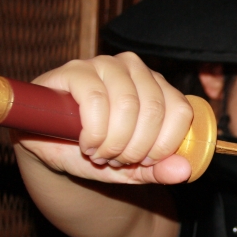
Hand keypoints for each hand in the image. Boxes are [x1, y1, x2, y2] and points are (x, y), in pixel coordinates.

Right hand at [13, 52, 192, 184]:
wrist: (53, 147)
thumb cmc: (100, 150)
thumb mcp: (133, 168)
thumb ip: (159, 170)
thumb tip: (182, 171)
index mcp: (159, 87)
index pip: (180, 110)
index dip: (164, 144)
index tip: (146, 162)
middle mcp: (136, 69)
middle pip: (153, 110)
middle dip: (135, 148)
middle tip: (117, 160)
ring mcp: (106, 65)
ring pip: (127, 105)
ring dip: (113, 142)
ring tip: (100, 154)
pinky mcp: (77, 70)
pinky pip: (96, 99)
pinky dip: (94, 132)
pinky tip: (87, 144)